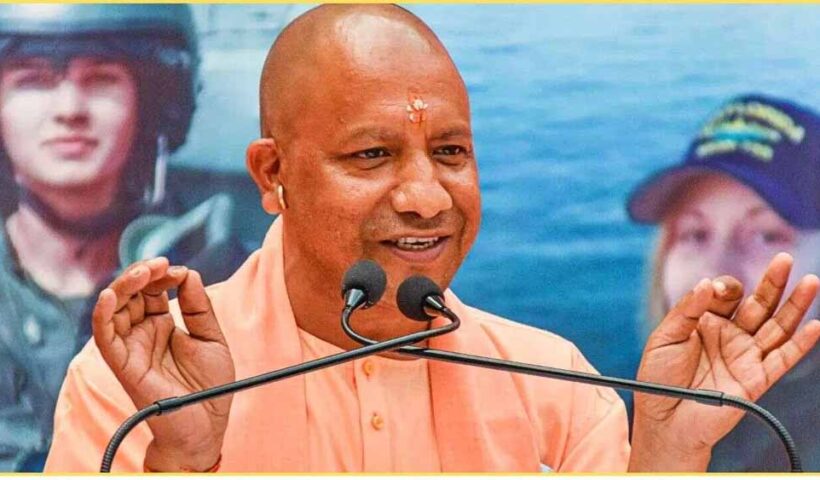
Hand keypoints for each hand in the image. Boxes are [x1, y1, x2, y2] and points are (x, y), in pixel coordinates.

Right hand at [92, 257, 235, 471]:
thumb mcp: (211, 338)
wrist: (205, 426)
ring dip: (124, 285)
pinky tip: (109, 296)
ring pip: (114, 308)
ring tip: (143, 272)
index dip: (163, 275)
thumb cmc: (210, 387)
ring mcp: (131, 347)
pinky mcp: (123, 364)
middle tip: (160, 264)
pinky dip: (102, 314)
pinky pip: (105, 337)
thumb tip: (188, 272)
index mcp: (163, 324)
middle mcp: (142, 333)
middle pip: (131, 293)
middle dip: (142, 273)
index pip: (153, 289)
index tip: (179, 271)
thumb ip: (199, 307)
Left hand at [629, 252, 819, 470]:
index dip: (726, 287)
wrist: (664, 419)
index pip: (727, 294)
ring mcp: (746, 356)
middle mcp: (730, 335)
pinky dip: (800, 344)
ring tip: (811, 282)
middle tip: (785, 258)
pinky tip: (814, 325)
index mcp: (707, 321)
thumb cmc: (658, 378)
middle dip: (773, 282)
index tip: (715, 290)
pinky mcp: (756, 379)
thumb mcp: (665, 337)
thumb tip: (708, 283)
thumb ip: (687, 309)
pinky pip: (783, 359)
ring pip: (777, 326)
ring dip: (795, 305)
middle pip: (759, 304)